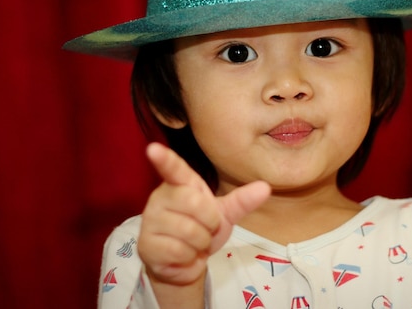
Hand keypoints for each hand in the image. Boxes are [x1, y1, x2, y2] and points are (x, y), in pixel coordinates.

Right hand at [137, 142, 270, 285]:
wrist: (185, 262)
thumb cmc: (202, 229)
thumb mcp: (225, 214)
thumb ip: (242, 200)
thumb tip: (265, 187)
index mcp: (182, 184)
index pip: (173, 169)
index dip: (164, 159)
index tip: (153, 149)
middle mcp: (161, 197)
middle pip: (194, 203)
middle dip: (209, 222)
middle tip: (206, 228)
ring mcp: (151, 220)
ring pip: (187, 230)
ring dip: (200, 242)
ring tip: (193, 242)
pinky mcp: (146, 244)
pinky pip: (178, 250)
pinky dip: (188, 256)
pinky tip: (183, 254)